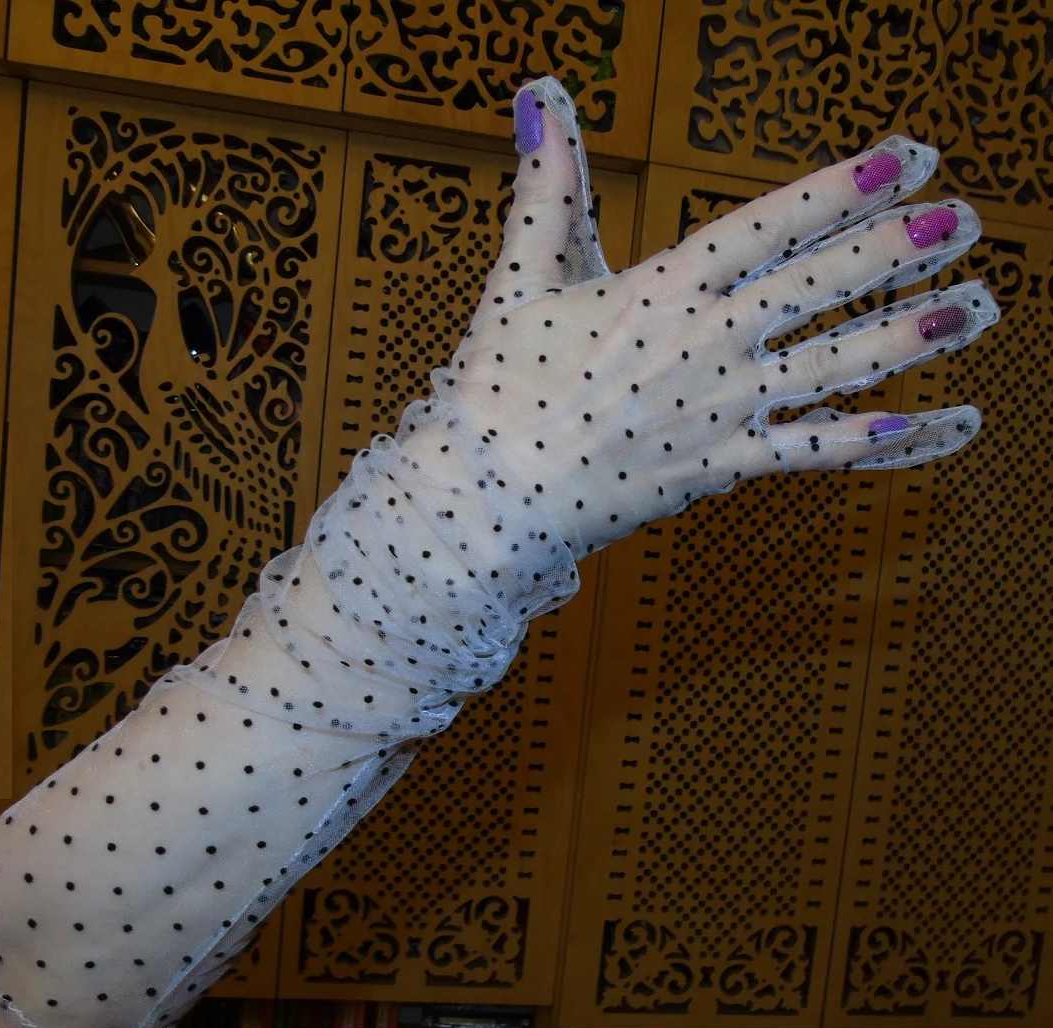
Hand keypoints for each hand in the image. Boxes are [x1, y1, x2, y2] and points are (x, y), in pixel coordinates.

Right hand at [439, 79, 995, 557]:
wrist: (487, 493)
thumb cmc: (497, 385)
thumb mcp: (521, 276)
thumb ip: (548, 188)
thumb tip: (537, 97)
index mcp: (663, 287)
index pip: (771, 223)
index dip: (846, 186)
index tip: (909, 158)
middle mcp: (706, 342)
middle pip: (821, 288)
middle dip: (899, 248)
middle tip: (967, 219)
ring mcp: (719, 409)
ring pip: (835, 366)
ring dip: (911, 334)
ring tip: (978, 307)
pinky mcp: (719, 469)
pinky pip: (813, 456)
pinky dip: (878, 443)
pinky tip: (937, 426)